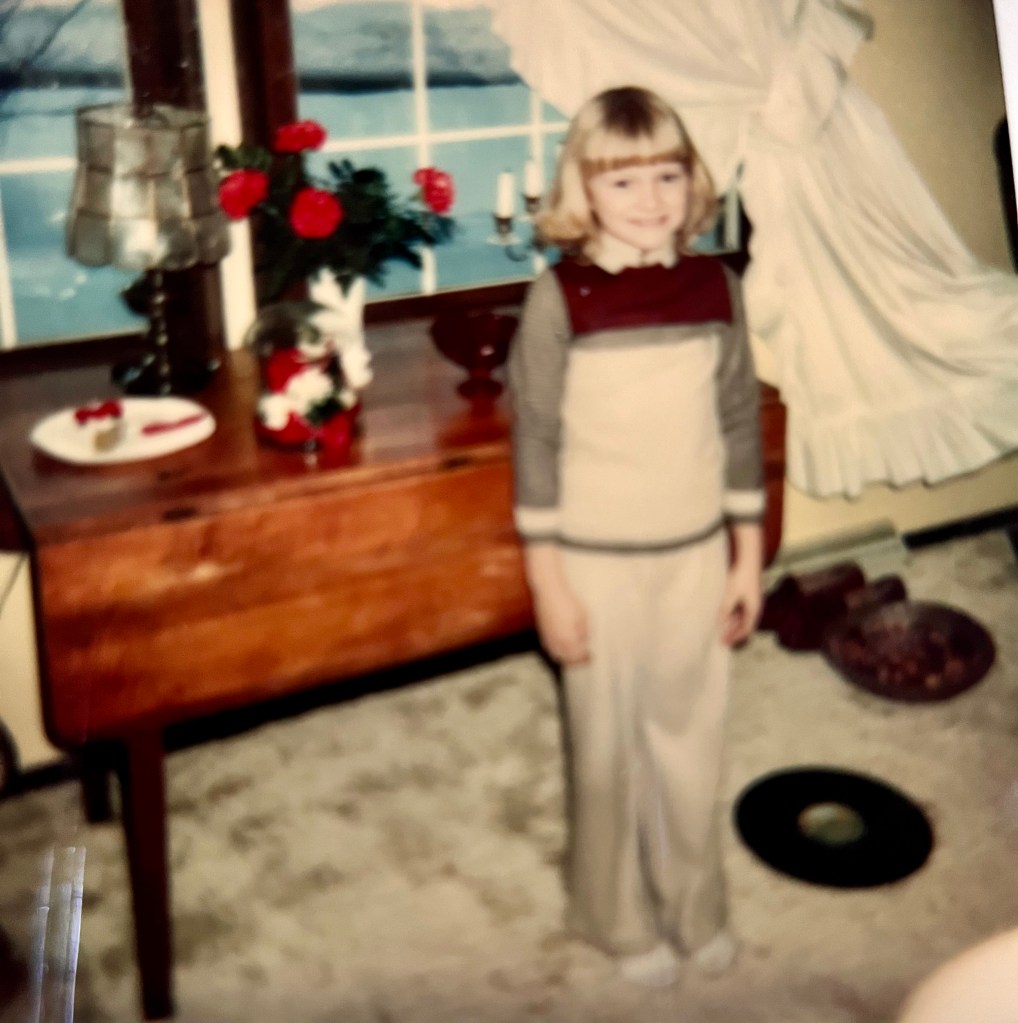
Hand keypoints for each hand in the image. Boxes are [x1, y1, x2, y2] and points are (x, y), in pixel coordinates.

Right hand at [523, 543, 589, 664]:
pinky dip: (557, 650)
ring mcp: (547, 637)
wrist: (549, 591)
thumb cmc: (568, 602)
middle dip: (575, 660)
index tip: (591, 656)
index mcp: (568, 639)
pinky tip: (562, 645)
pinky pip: (549, 647)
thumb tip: (584, 640)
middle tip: (583, 657)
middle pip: (566, 659)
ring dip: (565, 657)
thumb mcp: (582, 616)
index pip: (577, 656)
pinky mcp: (542, 631)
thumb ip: (583, 631)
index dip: (584, 658)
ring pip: (556, 654)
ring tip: (573, 653)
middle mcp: (556, 641)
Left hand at [719, 522, 763, 646]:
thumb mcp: (730, 595)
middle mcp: (754, 605)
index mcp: (754, 609)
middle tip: (721, 638)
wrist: (748, 558)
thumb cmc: (740, 577)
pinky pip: (739, 607)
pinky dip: (731, 612)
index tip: (724, 643)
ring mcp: (751, 598)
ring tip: (720, 627)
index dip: (736, 637)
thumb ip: (724, 610)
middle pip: (744, 623)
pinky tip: (722, 612)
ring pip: (741, 615)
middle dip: (733, 631)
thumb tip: (719, 623)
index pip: (746, 629)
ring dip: (731, 622)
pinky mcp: (746, 591)